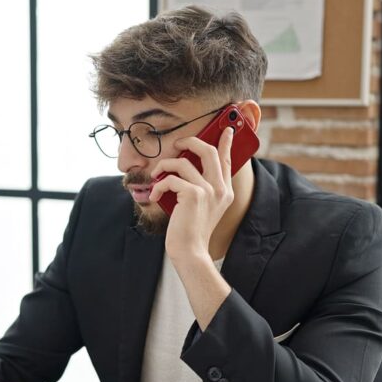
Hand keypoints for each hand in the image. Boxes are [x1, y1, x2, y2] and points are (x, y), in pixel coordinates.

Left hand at [148, 126, 234, 260]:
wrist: (190, 252)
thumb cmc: (190, 231)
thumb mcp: (201, 207)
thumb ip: (200, 187)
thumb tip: (183, 167)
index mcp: (225, 192)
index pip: (227, 160)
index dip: (226, 143)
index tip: (227, 130)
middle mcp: (220, 189)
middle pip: (209, 151)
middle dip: (190, 141)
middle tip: (177, 142)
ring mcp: (209, 191)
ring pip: (183, 162)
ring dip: (164, 166)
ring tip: (155, 176)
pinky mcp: (194, 194)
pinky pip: (171, 179)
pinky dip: (158, 185)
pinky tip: (154, 196)